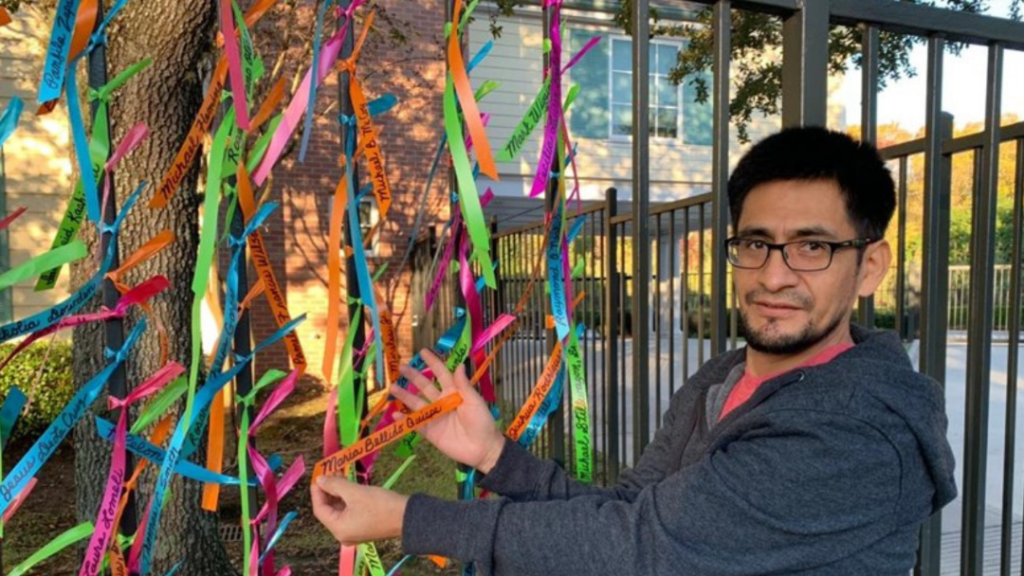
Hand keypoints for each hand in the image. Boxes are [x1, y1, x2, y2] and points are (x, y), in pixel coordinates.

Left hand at [311, 476, 408, 545]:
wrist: (410, 517)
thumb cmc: (380, 505)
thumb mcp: (355, 492)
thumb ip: (335, 485)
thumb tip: (320, 480)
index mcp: (339, 529)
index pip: (320, 509)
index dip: (318, 490)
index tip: (320, 473)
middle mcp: (343, 533)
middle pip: (329, 509)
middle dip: (329, 489)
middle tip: (331, 470)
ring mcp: (354, 531)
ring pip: (340, 509)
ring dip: (339, 492)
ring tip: (340, 473)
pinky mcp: (364, 526)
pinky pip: (349, 511)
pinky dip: (348, 498)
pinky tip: (349, 484)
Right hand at [391, 349, 505, 473]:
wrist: (482, 449)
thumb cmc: (482, 422)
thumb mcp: (475, 402)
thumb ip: (464, 385)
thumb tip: (460, 364)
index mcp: (454, 392)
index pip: (441, 374)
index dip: (433, 363)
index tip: (423, 352)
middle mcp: (442, 402)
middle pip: (425, 386)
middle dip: (413, 376)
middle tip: (401, 367)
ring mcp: (435, 417)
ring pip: (417, 403)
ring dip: (405, 396)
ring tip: (393, 388)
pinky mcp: (430, 432)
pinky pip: (415, 424)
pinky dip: (405, 419)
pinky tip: (395, 414)